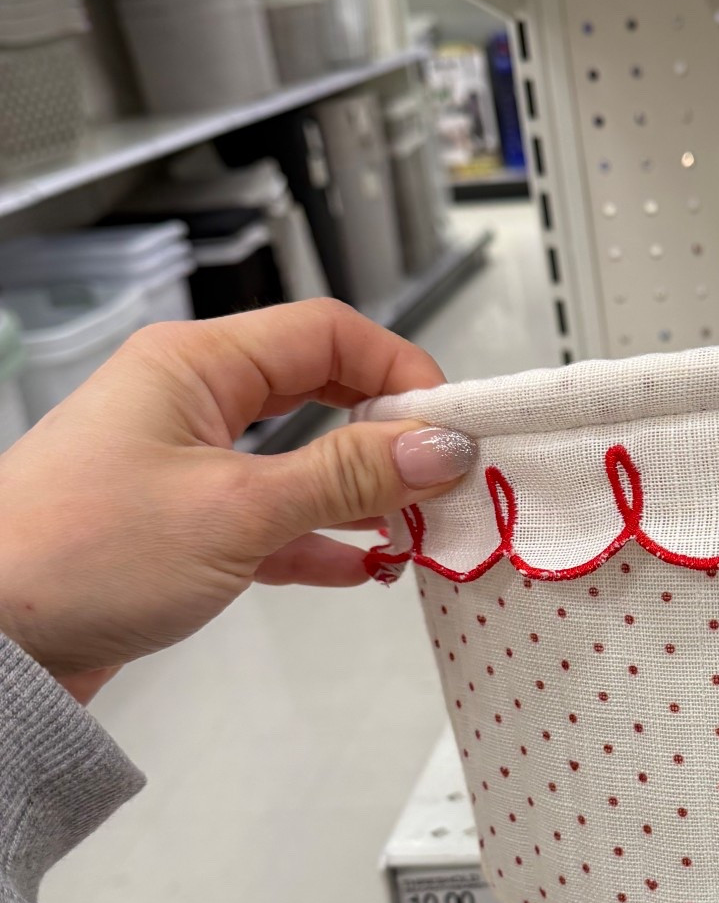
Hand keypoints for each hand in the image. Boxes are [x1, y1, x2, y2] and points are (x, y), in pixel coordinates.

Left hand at [0, 299, 474, 702]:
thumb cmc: (81, 556)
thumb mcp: (237, 511)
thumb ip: (347, 476)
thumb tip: (441, 443)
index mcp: (194, 365)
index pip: (327, 334)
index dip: (399, 372)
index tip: (452, 426)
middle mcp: (188, 402)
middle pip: (319, 392)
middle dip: (387, 436)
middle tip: (444, 480)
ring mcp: (183, 465)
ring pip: (299, 461)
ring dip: (359, 495)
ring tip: (415, 532)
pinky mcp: (179, 529)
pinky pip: (272, 519)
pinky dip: (319, 541)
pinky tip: (360, 568)